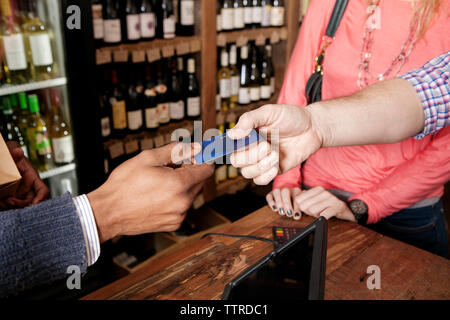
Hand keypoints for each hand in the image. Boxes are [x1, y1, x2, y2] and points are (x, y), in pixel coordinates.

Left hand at [0, 141, 48, 209]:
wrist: (1, 160)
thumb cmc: (7, 155)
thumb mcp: (9, 152)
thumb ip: (13, 152)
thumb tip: (19, 151)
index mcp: (31, 177)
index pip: (43, 190)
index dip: (41, 198)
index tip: (34, 204)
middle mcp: (27, 187)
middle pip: (31, 201)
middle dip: (21, 204)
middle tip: (9, 200)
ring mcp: (18, 193)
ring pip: (20, 205)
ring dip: (11, 205)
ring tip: (2, 200)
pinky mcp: (10, 196)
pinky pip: (11, 205)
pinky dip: (5, 205)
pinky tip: (0, 200)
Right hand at [87, 143, 213, 242]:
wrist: (108, 213)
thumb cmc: (124, 185)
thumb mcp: (147, 158)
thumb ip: (176, 151)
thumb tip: (195, 147)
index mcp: (179, 184)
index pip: (207, 169)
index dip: (202, 159)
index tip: (195, 155)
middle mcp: (183, 202)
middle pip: (200, 181)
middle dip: (189, 171)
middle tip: (169, 167)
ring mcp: (179, 215)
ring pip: (190, 194)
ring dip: (181, 186)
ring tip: (159, 183)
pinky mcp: (174, 224)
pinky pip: (182, 206)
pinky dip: (175, 199)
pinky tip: (157, 196)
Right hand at [227, 104, 323, 184]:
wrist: (313, 128)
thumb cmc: (292, 117)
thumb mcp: (269, 112)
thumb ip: (249, 120)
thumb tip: (232, 134)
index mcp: (247, 134)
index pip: (228, 145)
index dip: (225, 147)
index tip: (232, 145)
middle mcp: (251, 148)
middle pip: (236, 161)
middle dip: (250, 155)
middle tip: (266, 145)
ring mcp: (262, 161)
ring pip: (247, 173)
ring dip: (261, 164)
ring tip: (275, 153)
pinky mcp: (273, 171)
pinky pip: (260, 180)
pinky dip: (266, 175)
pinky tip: (276, 165)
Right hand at [266, 187, 301, 219]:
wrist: (286, 198)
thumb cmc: (294, 203)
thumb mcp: (298, 205)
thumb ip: (298, 210)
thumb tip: (296, 216)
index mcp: (295, 190)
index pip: (296, 196)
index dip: (296, 207)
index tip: (296, 216)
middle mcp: (286, 189)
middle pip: (285, 192)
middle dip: (287, 204)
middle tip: (289, 214)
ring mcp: (277, 190)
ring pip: (276, 192)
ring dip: (279, 202)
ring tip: (282, 212)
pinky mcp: (270, 194)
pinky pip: (269, 196)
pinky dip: (271, 203)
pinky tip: (275, 209)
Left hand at [293, 187, 355, 221]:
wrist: (345, 209)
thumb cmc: (328, 206)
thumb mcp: (316, 200)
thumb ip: (305, 199)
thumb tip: (295, 201)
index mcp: (317, 189)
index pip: (298, 199)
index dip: (301, 207)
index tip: (307, 209)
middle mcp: (324, 192)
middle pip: (304, 206)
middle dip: (308, 212)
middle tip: (316, 212)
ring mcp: (330, 199)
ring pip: (312, 211)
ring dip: (316, 215)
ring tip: (322, 213)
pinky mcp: (336, 207)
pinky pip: (323, 215)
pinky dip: (322, 218)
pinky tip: (326, 216)